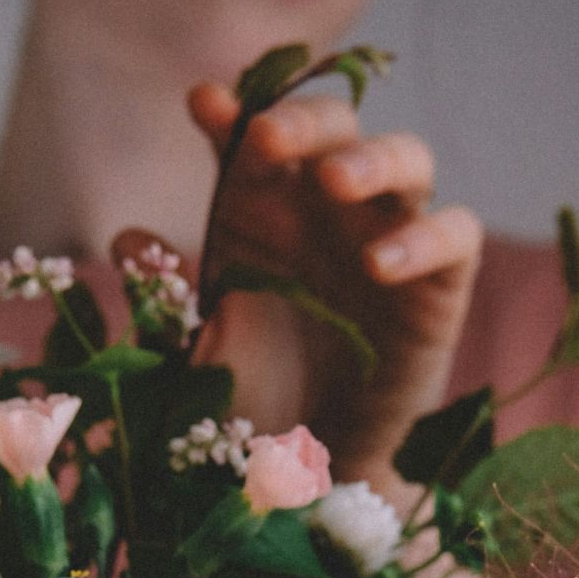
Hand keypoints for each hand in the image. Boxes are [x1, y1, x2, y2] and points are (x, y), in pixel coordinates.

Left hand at [185, 81, 482, 501]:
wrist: (308, 472)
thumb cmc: (246, 399)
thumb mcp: (195, 349)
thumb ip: (167, 294)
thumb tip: (123, 239)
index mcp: (260, 211)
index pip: (250, 141)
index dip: (232, 115)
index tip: (203, 105)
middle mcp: (326, 211)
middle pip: (334, 129)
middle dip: (303, 120)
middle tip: (268, 136)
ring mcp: (388, 237)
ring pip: (407, 159)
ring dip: (372, 159)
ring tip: (336, 181)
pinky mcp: (439, 284)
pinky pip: (454, 234)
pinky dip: (424, 237)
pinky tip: (380, 265)